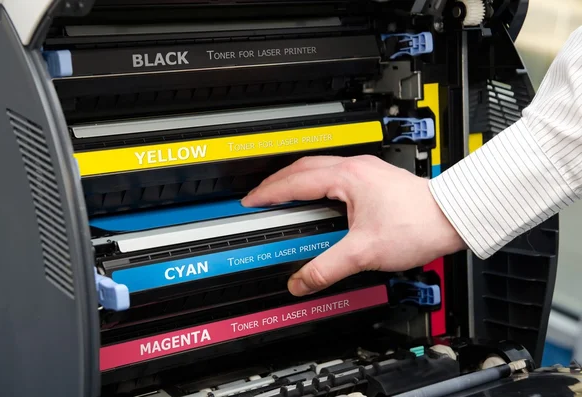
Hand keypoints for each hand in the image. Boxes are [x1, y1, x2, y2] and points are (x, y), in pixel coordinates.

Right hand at [241, 155, 465, 295]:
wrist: (453, 217)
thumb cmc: (418, 224)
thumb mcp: (365, 252)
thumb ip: (328, 268)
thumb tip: (301, 281)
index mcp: (346, 178)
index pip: (294, 182)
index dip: (268, 193)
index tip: (250, 201)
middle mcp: (354, 168)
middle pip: (302, 167)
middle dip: (276, 182)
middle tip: (259, 196)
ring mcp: (365, 171)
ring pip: (319, 169)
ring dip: (296, 181)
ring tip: (282, 197)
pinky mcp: (374, 179)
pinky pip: (334, 175)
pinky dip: (315, 185)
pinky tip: (316, 201)